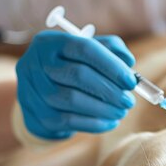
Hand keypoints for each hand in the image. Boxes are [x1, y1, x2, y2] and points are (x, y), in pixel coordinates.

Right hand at [16, 31, 136, 139]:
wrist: (40, 95)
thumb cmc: (71, 68)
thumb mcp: (86, 53)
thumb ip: (109, 50)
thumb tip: (128, 61)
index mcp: (51, 42)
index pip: (84, 48)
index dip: (111, 65)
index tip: (130, 81)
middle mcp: (37, 63)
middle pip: (78, 75)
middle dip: (109, 90)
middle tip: (129, 101)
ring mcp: (35, 90)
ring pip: (73, 100)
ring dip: (104, 108)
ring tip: (121, 111)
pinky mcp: (39, 114)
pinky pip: (70, 121)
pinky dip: (95, 123)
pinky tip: (111, 122)